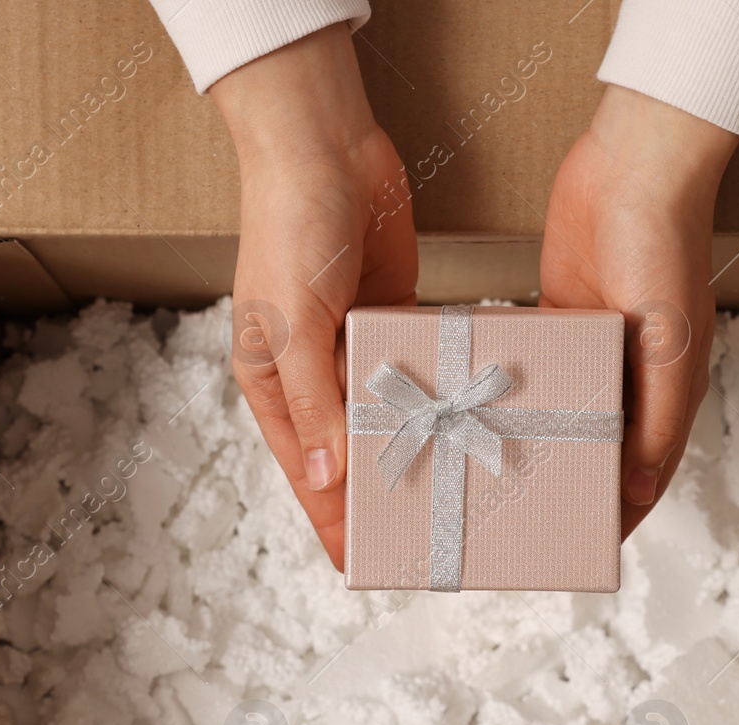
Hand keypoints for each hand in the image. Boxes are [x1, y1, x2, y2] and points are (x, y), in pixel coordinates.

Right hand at [210, 23, 416, 569]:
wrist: (322, 144)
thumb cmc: (289, 228)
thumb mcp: (293, 324)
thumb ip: (314, 402)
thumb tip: (327, 477)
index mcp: (271, 383)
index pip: (305, 471)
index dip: (332, 520)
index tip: (360, 566)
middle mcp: (312, 373)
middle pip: (350, 451)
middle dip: (381, 494)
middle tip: (423, 540)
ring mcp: (356, 344)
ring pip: (389, 416)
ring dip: (416, 450)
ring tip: (455, 495)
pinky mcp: (394, 314)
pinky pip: (418, 370)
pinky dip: (437, 398)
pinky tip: (467, 428)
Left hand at [539, 85, 738, 536]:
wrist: (637, 164)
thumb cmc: (666, 251)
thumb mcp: (671, 348)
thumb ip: (659, 421)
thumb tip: (640, 492)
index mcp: (670, 391)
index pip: (644, 470)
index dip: (618, 511)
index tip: (583, 546)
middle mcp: (633, 375)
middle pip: (599, 446)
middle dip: (568, 481)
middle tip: (521, 516)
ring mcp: (594, 345)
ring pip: (564, 410)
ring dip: (536, 439)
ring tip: (494, 475)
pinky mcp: (560, 312)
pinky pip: (538, 366)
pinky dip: (517, 390)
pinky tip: (484, 414)